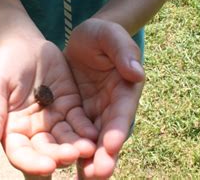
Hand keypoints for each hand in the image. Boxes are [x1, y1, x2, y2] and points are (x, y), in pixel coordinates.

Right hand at [0, 37, 97, 175]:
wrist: (24, 44)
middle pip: (47, 151)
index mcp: (11, 131)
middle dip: (60, 156)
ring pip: (66, 140)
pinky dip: (86, 129)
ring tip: (88, 147)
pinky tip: (94, 133)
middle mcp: (33, 131)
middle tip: (73, 154)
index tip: (48, 166)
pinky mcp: (70, 107)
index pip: (21, 154)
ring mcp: (54, 120)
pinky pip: (79, 122)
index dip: (33, 163)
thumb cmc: (3, 65)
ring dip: (77, 146)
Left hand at [64, 18, 145, 178]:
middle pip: (108, 134)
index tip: (112, 145)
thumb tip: (136, 72)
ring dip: (88, 159)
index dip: (118, 129)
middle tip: (97, 174)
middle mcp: (112, 106)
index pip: (122, 112)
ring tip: (84, 178)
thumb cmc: (102, 35)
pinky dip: (71, 150)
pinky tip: (63, 165)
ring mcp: (94, 112)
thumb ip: (123, 51)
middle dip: (104, 155)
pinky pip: (74, 134)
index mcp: (125, 89)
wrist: (83, 39)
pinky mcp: (76, 114)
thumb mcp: (111, 36)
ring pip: (92, 140)